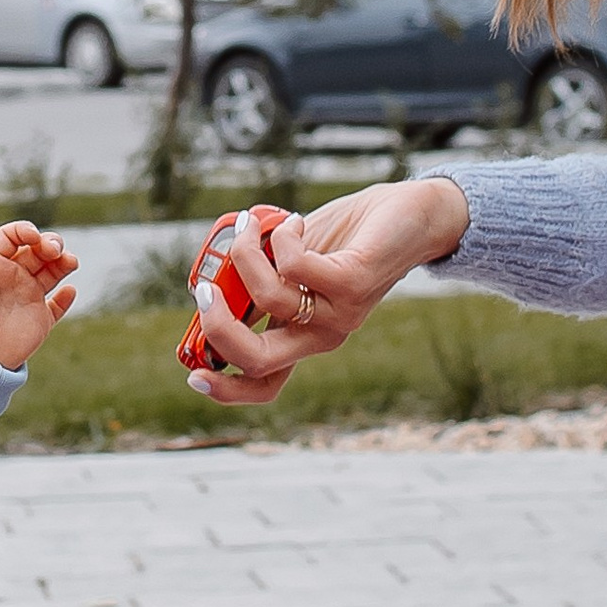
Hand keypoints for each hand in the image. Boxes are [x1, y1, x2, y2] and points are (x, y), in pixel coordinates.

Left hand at [0, 222, 77, 369]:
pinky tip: (68, 292)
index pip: (12, 237)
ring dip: (64, 262)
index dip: (24, 230)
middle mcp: (13, 277)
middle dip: (51, 243)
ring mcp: (28, 297)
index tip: (34, 237)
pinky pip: (58, 305)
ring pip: (52, 271)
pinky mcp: (40, 319)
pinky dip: (66, 298)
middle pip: (37, 250)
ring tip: (70, 262)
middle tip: (55, 251)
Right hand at [187, 179, 471, 403]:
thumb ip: (259, 278)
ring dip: (246, 252)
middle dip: (218, 328)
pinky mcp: (354, 283)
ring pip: (268, 297)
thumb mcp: (293, 264)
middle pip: (258, 360)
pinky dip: (283, 236)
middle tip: (205, 287)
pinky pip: (295, 265)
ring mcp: (340, 313)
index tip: (192, 373)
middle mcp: (322, 335)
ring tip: (254, 224)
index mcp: (305, 338)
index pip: (264, 385)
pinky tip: (294, 221)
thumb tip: (209, 283)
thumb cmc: (348, 239)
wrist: (414, 216)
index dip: (225, 390)